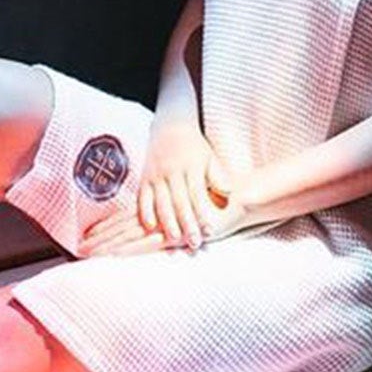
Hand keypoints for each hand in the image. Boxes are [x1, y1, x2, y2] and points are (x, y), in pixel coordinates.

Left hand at [78, 177, 252, 257]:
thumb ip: (176, 214)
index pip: (125, 218)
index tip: (86, 237)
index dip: (105, 227)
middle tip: (78, 250)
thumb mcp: (190, 206)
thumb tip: (159, 222)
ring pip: (129, 236)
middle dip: (99, 240)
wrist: (236, 198)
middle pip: (121, 228)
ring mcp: (164, 224)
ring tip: (88, 256)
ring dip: (107, 246)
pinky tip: (114, 256)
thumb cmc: (214, 202)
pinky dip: (129, 249)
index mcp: (158, 206)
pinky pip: (147, 243)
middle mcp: (157, 213)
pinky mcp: (175, 234)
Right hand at [130, 122, 234, 248]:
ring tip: (175, 240)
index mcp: (190, 167)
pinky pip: (143, 197)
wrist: (170, 128)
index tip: (210, 231)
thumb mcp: (209, 158)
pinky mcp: (144, 179)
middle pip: (179, 202)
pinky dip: (145, 212)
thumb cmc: (195, 148)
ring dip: (168, 222)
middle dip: (187, 224)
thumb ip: (218, 175)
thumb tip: (228, 192)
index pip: (197, 194)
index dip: (203, 213)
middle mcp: (172, 172)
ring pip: (161, 202)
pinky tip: (150, 227)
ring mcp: (156, 175)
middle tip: (194, 243)